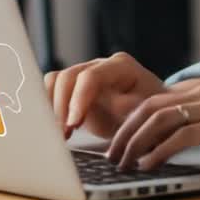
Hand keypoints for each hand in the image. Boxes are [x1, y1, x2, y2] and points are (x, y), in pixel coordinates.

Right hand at [43, 52, 166, 139]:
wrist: (151, 115)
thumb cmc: (149, 112)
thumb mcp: (143, 112)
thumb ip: (125, 106)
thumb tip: (109, 104)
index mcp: (120, 66)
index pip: (91, 76)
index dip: (78, 99)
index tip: (74, 124)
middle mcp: (99, 65)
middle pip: (68, 76)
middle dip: (61, 106)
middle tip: (63, 133)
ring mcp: (84, 75)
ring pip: (55, 81)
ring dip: (51, 107)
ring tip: (58, 132)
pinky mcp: (74, 89)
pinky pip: (52, 91)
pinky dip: (49, 108)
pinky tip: (55, 127)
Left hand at [105, 83, 199, 171]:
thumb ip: (197, 121)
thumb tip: (167, 139)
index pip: (152, 100)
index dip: (128, 122)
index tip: (114, 144)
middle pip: (148, 107)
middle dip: (124, 132)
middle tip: (110, 156)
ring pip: (160, 119)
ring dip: (135, 142)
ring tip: (124, 163)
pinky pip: (183, 136)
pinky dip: (160, 151)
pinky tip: (149, 164)